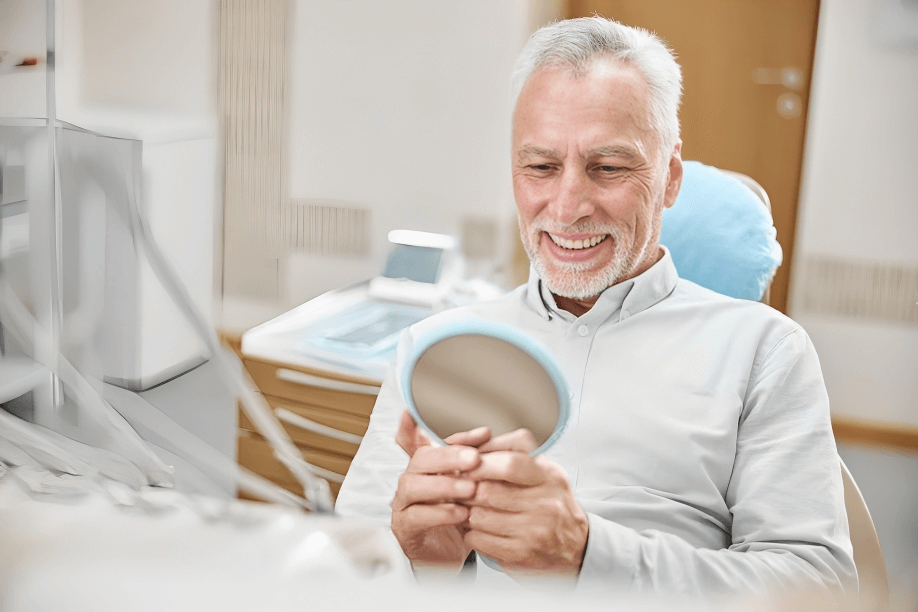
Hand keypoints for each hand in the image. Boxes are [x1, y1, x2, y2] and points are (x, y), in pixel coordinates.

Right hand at [390, 411, 488, 571]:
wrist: (447, 553)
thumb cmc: (456, 514)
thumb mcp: (469, 484)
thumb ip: (473, 458)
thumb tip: (486, 433)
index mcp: (426, 465)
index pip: (427, 439)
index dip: (440, 430)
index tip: (476, 432)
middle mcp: (412, 478)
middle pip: (421, 458)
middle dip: (449, 457)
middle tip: (474, 459)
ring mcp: (405, 502)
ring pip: (413, 485)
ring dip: (444, 485)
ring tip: (470, 489)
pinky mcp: (405, 526)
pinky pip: (416, 516)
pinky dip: (439, 513)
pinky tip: (461, 514)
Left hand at [464, 437, 588, 576]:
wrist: (575, 545)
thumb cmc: (550, 501)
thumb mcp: (541, 469)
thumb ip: (509, 451)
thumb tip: (471, 443)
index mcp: (548, 476)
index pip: (510, 464)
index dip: (481, 463)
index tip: (466, 464)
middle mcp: (545, 504)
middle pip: (488, 491)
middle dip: (466, 488)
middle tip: (459, 487)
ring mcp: (534, 531)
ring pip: (478, 516)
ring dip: (465, 511)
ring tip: (468, 507)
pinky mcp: (521, 554)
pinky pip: (479, 540)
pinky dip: (470, 532)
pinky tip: (477, 528)